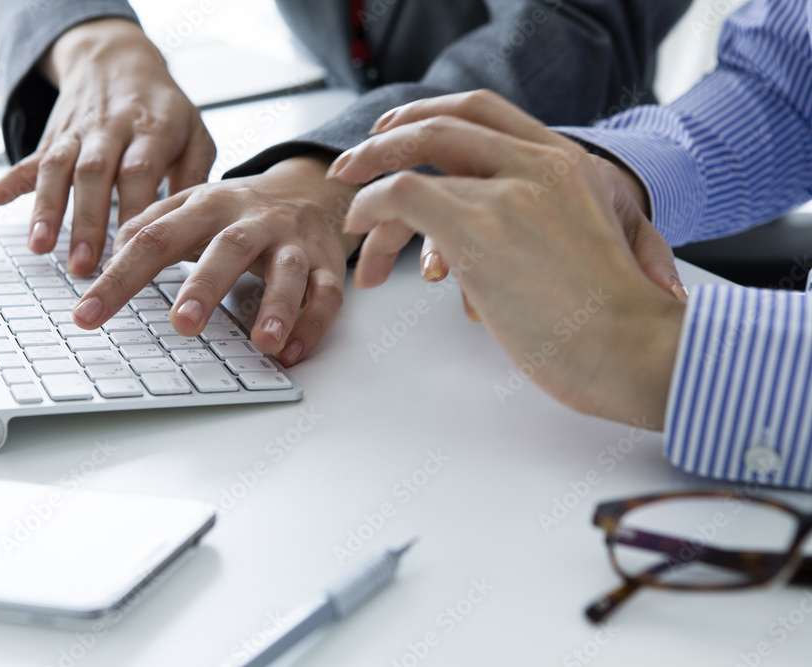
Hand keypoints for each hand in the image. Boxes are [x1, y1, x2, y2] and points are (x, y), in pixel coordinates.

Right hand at [0, 18, 214, 275]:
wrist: (118, 60)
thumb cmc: (164, 109)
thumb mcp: (195, 133)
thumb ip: (194, 177)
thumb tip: (192, 225)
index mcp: (151, 128)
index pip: (140, 171)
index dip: (134, 210)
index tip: (133, 251)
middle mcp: (110, 129)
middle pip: (94, 174)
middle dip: (86, 220)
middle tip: (83, 264)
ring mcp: (76, 134)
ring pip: (56, 170)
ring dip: (45, 209)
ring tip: (38, 246)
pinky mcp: (52, 140)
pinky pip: (22, 162)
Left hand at [71, 153, 363, 366]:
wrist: (311, 188)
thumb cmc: (241, 209)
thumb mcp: (193, 206)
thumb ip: (152, 224)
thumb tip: (108, 253)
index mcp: (208, 206)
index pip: (157, 239)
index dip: (120, 277)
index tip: (88, 314)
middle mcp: (252, 222)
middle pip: (228, 248)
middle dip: (207, 286)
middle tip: (183, 324)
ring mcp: (293, 243)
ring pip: (288, 272)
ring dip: (279, 306)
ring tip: (264, 343)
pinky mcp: (325, 264)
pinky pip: (327, 294)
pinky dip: (314, 323)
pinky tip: (292, 352)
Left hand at [339, 93, 686, 305]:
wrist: (641, 349)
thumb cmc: (615, 320)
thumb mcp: (586, 245)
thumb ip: (539, 225)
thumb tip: (486, 253)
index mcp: (566, 163)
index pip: (484, 110)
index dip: (430, 114)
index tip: (397, 132)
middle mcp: (537, 164)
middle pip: (442, 123)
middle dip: (385, 139)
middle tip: (352, 165)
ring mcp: (509, 192)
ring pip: (414, 162)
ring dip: (370, 188)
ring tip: (351, 222)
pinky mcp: (481, 228)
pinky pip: (404, 194)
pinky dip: (372, 208)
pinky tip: (361, 231)